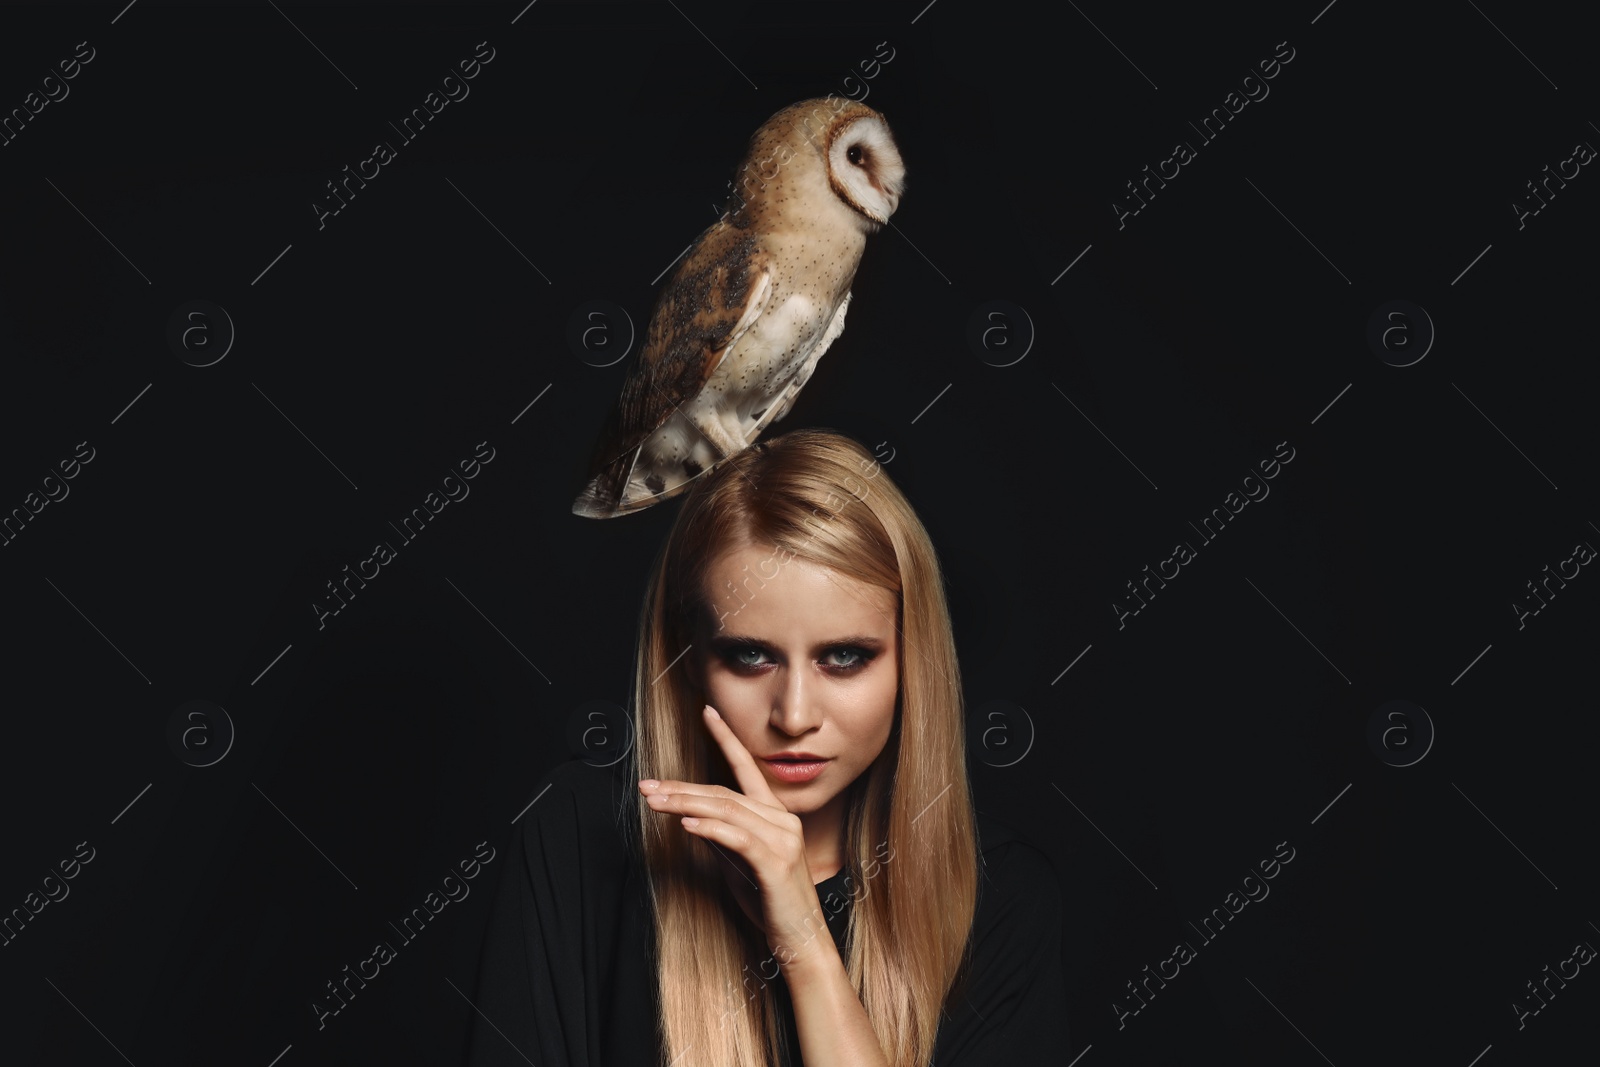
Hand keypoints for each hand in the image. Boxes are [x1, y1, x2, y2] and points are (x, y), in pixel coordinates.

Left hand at [640, 705, 836, 971]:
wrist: (799, 939)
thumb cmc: (769, 902)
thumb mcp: (739, 862)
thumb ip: (722, 835)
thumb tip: (692, 815)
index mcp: (774, 815)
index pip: (745, 768)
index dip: (726, 738)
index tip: (707, 712)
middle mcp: (781, 819)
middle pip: (723, 793)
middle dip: (681, 787)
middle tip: (646, 785)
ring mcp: (781, 839)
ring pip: (726, 811)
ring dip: (685, 804)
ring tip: (654, 801)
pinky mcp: (775, 862)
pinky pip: (737, 838)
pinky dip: (709, 828)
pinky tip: (686, 824)